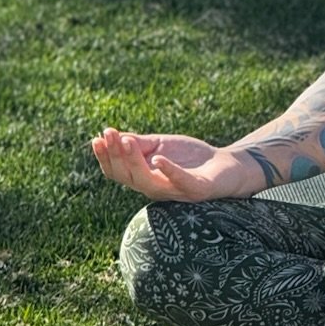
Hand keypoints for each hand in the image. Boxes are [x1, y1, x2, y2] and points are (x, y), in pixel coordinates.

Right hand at [91, 127, 263, 202]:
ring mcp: (174, 191)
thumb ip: (138, 143)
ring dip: (134, 160)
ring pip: (146, 180)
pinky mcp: (195, 190)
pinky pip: (179, 182)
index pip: (117, 171)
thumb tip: (112, 135)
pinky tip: (158, 158)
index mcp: (143, 178)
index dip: (105, 157)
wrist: (227, 166)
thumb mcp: (160, 145)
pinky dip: (168, 170)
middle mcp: (154, 188)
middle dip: (115, 154)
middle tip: (110, 134)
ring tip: (127, 141)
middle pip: (127, 176)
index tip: (97, 137)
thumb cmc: (191, 158)